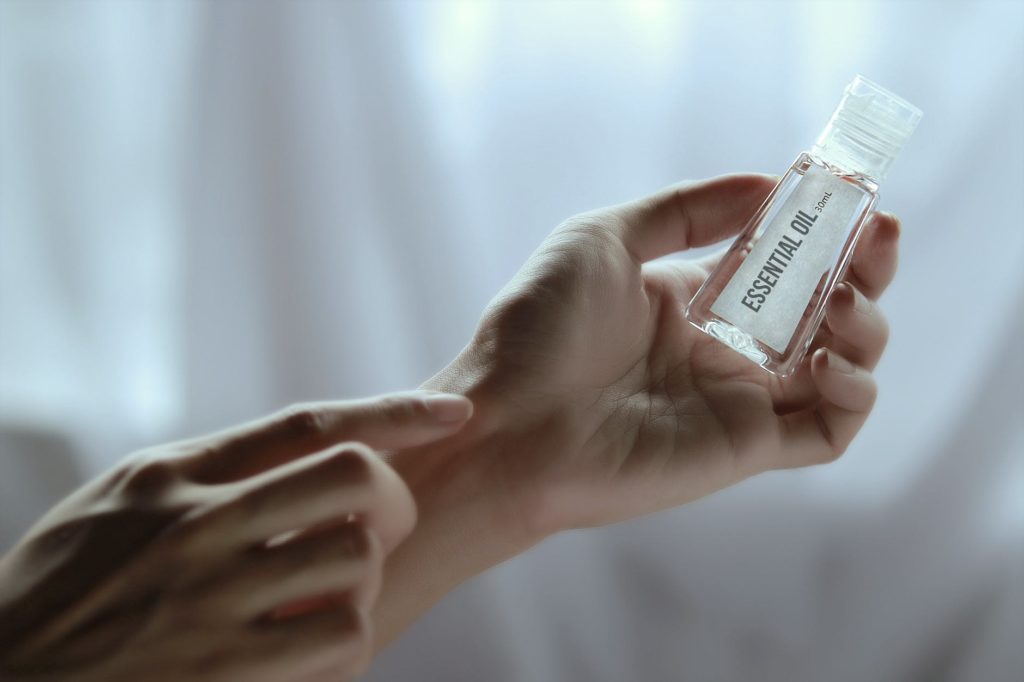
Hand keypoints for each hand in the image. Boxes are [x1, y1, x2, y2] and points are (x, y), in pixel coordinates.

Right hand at [0, 391, 472, 681]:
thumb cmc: (58, 595)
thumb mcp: (115, 507)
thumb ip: (201, 474)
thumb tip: (299, 452)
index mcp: (171, 475)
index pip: (307, 424)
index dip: (394, 411)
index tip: (454, 412)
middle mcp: (196, 525)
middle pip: (354, 476)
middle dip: (392, 498)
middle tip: (379, 527)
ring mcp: (212, 600)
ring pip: (358, 558)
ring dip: (364, 580)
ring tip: (331, 599)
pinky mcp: (226, 672)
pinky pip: (342, 639)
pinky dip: (346, 642)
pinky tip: (312, 650)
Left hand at [432, 173, 897, 530]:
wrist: (506, 423)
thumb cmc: (537, 328)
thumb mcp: (602, 238)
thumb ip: (684, 211)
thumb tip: (765, 184)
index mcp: (690, 300)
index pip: (779, 264)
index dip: (821, 232)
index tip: (849, 194)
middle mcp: (721, 349)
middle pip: (823, 310)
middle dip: (863, 270)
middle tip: (877, 237)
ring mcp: (736, 400)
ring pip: (840, 366)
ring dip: (866, 327)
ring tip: (844, 300)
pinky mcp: (745, 448)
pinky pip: (829, 432)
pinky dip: (854, 396)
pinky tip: (831, 360)